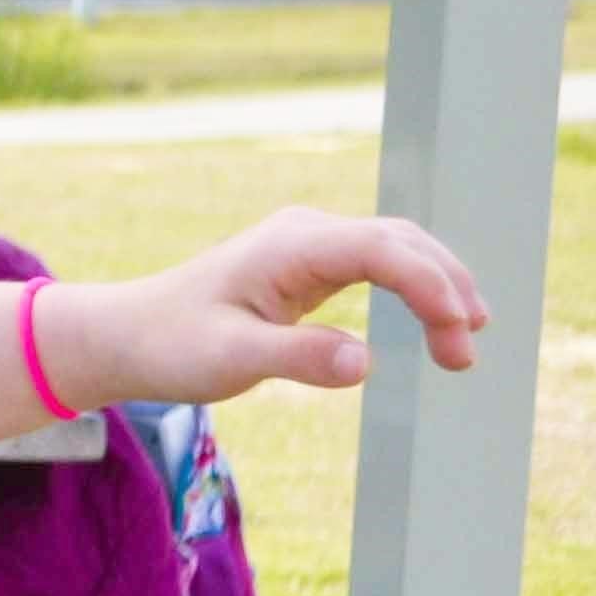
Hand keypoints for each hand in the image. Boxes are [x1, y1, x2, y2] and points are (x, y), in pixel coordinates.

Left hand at [54, 208, 488, 410]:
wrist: (129, 335)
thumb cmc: (172, 346)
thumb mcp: (229, 360)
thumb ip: (298, 357)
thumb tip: (365, 362)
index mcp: (290, 245)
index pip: (382, 250)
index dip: (429, 286)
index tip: (458, 332)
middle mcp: (306, 232)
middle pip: (401, 243)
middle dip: (446, 290)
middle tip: (467, 353)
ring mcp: (310, 244)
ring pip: (397, 249)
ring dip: (438, 287)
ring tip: (466, 340)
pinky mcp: (311, 264)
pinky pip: (378, 265)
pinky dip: (414, 288)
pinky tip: (437, 320)